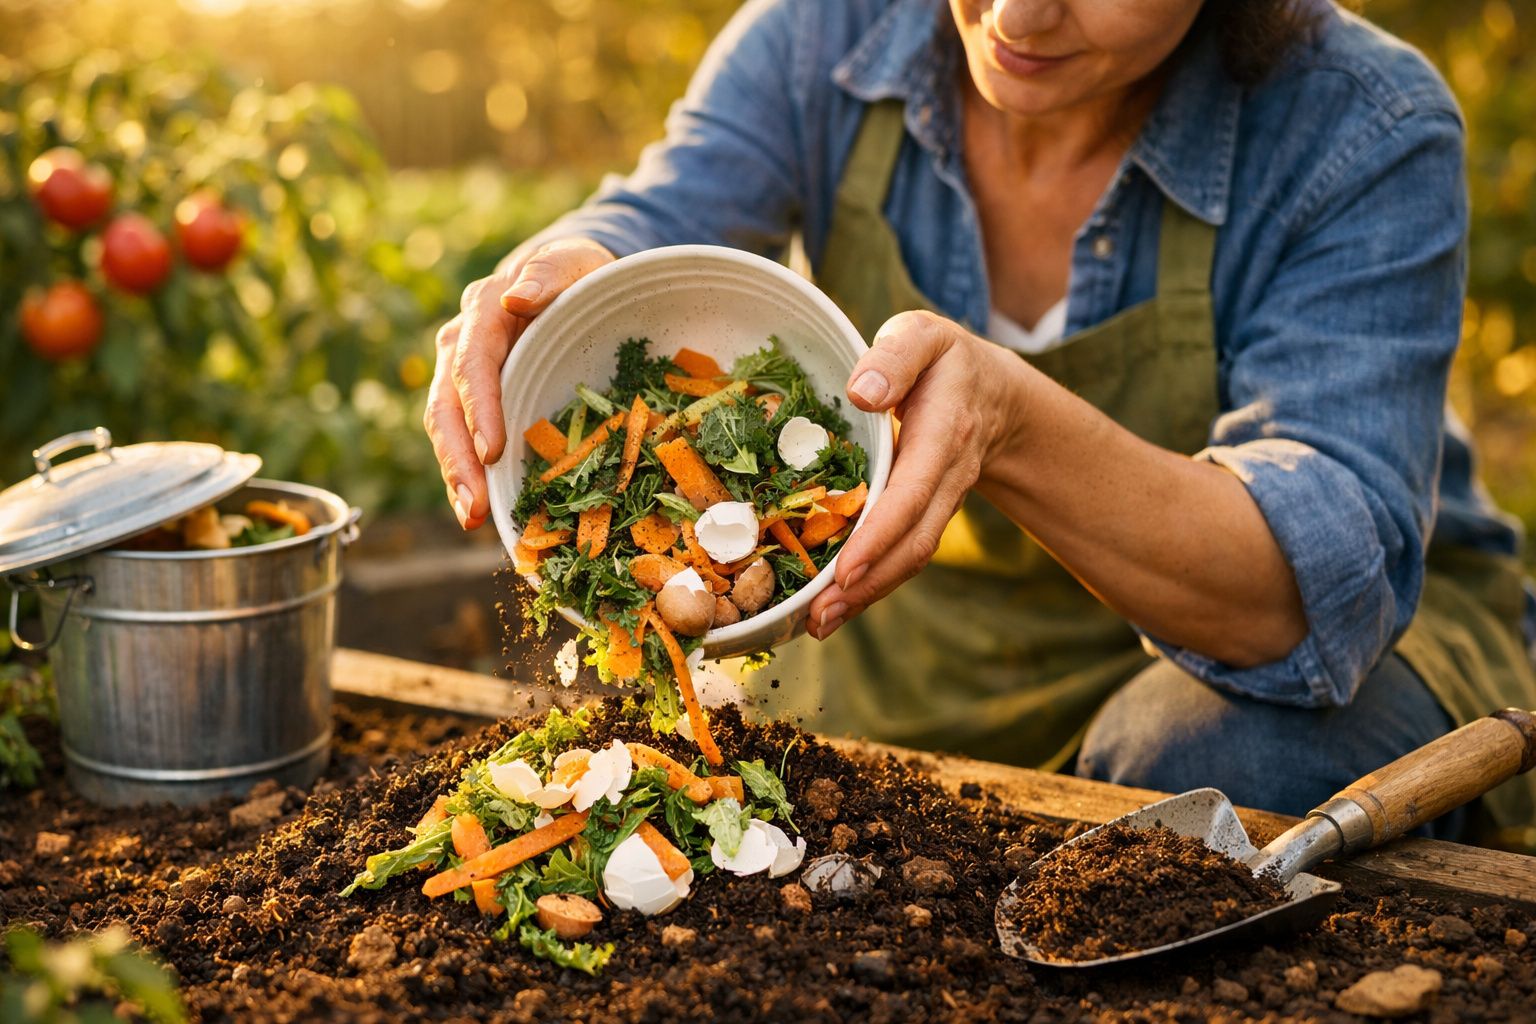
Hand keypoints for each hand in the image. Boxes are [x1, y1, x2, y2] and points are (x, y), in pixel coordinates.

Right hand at [424, 238, 613, 527]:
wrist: (566, 280)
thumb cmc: (576, 275)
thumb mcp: (573, 263)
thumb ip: (548, 273)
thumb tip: (515, 299)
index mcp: (483, 313)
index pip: (473, 362)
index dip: (480, 407)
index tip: (493, 450)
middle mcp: (460, 344)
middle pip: (446, 405)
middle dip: (458, 458)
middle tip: (475, 505)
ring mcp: (459, 375)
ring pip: (445, 428)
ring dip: (456, 476)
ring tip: (471, 517)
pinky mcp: (470, 401)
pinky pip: (460, 440)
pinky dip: (466, 476)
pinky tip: (476, 512)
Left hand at [806, 311, 1027, 638]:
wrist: (991, 391)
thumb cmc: (942, 358)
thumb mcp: (922, 335)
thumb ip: (895, 355)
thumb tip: (863, 392)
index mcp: (944, 433)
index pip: (913, 493)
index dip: (880, 535)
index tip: (845, 570)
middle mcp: (946, 477)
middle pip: (913, 542)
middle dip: (868, 585)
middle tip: (818, 618)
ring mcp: (938, 502)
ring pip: (909, 557)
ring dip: (866, 596)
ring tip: (817, 625)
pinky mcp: (924, 515)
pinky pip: (902, 553)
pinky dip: (870, 584)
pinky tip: (832, 607)